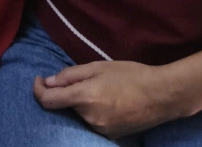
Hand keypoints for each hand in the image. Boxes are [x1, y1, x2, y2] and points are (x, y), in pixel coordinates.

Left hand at [32, 60, 185, 138]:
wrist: (163, 96)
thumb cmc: (131, 75)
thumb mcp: (99, 66)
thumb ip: (71, 75)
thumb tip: (48, 82)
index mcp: (84, 97)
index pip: (48, 100)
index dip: (38, 90)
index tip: (39, 81)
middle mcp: (89, 118)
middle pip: (66, 106)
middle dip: (67, 93)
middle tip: (84, 79)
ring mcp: (100, 130)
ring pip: (80, 115)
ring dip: (82, 103)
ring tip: (103, 90)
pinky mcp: (111, 136)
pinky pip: (93, 123)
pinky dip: (93, 112)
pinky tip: (110, 102)